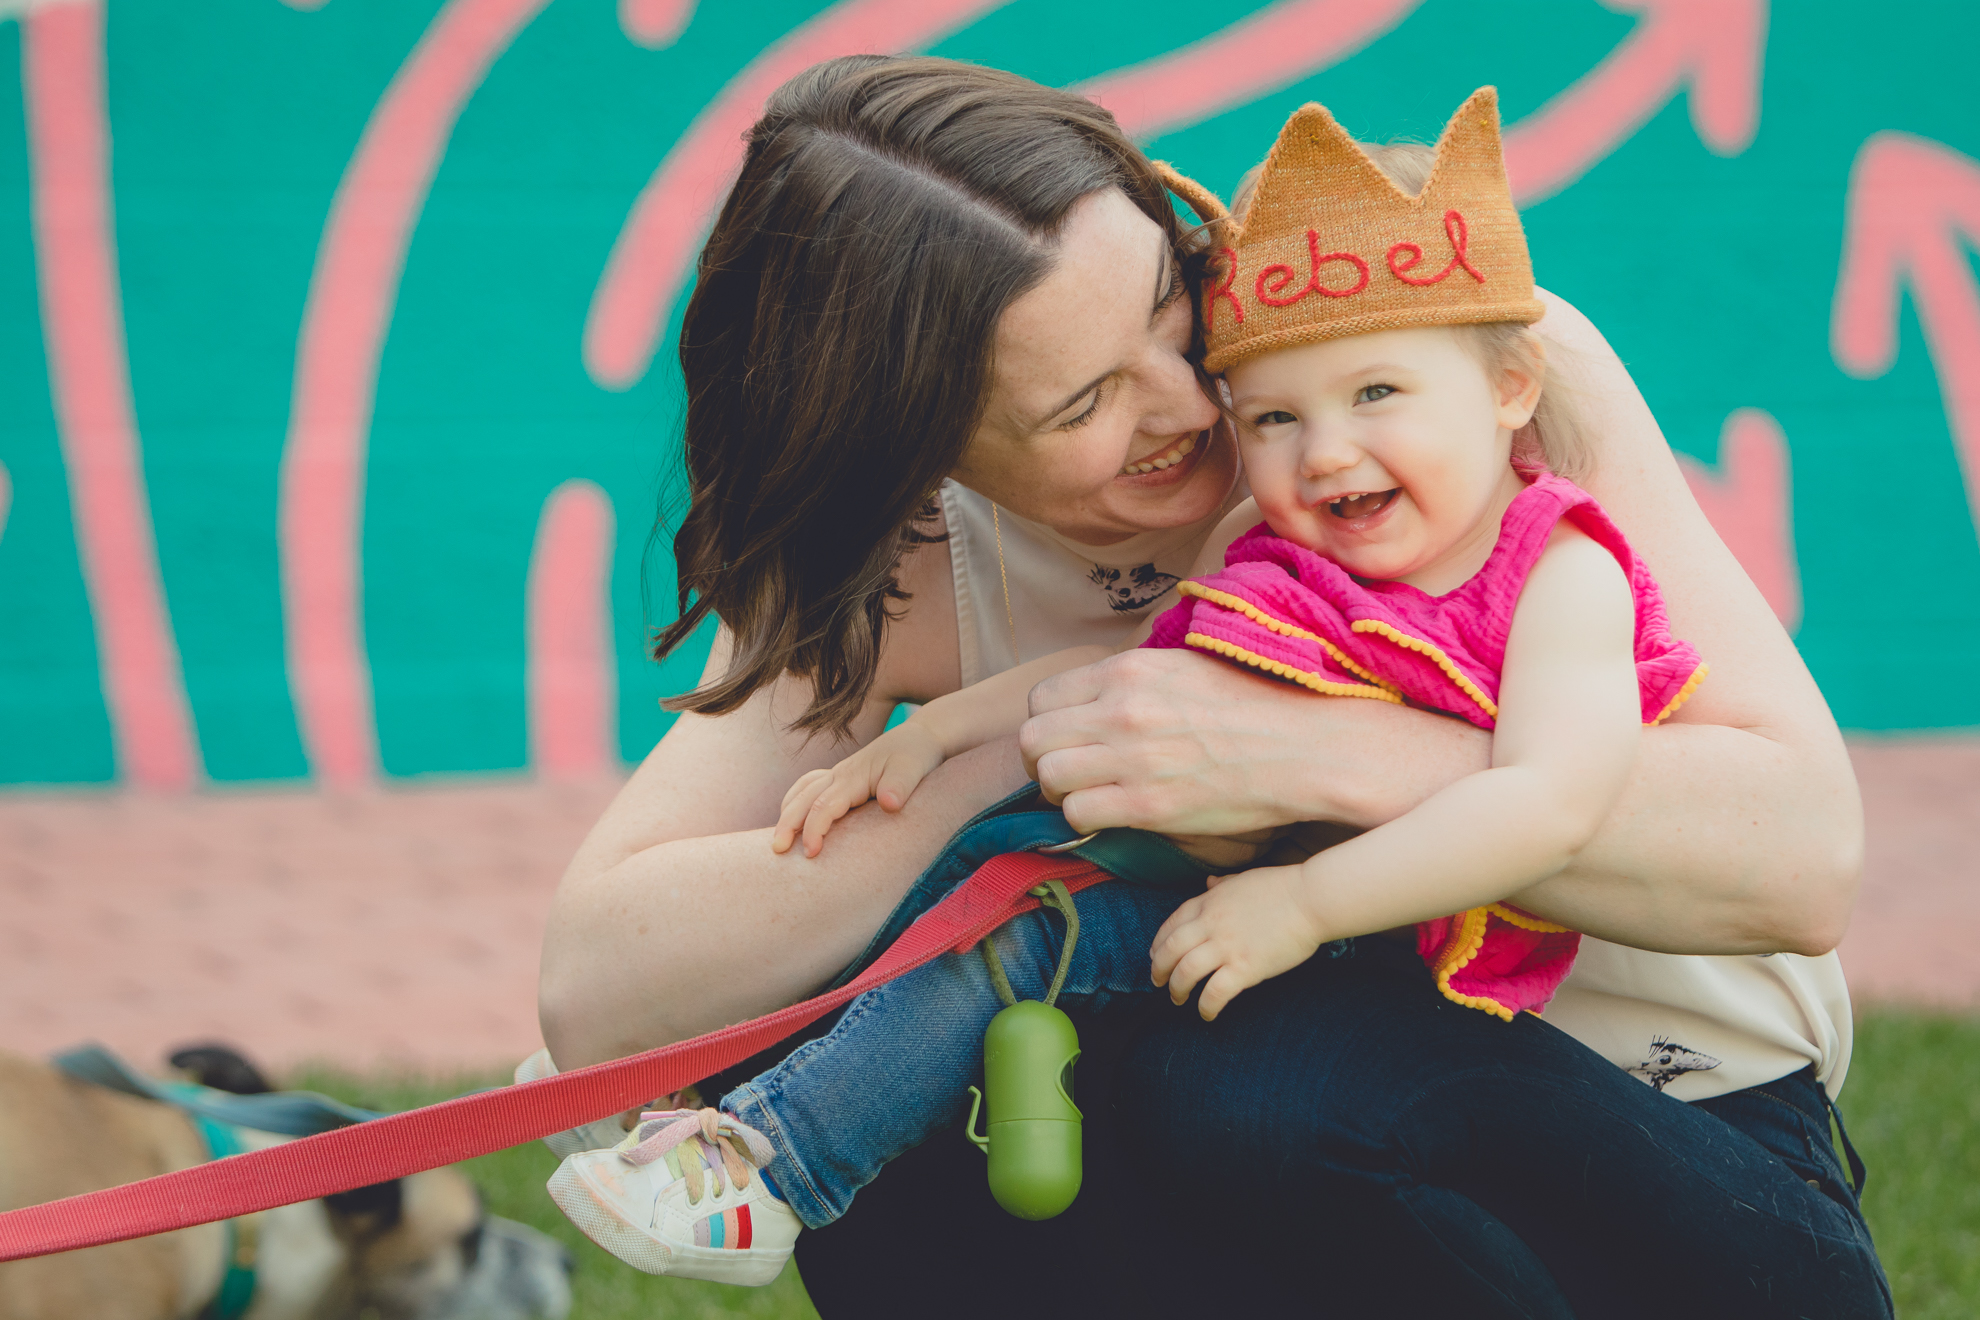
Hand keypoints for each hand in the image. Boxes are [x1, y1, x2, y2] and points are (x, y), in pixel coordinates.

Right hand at [772, 722, 946, 857]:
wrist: (920, 737)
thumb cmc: (917, 755)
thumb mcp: (913, 769)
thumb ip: (900, 785)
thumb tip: (889, 804)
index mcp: (853, 777)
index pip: (824, 805)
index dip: (814, 829)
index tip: (811, 853)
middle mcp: (840, 774)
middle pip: (803, 799)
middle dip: (787, 825)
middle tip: (776, 851)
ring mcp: (838, 775)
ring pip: (801, 791)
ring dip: (787, 813)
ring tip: (777, 840)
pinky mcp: (841, 778)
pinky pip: (808, 787)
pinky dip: (795, 802)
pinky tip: (792, 817)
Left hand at [1019, 648, 1486, 836]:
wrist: (1305, 747)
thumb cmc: (1254, 705)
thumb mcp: (1187, 665)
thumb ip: (1136, 678)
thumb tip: (1103, 692)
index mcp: (1129, 671)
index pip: (1042, 697)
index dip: (1049, 723)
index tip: (1069, 738)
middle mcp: (1121, 710)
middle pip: (1032, 739)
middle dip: (1042, 759)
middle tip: (1071, 771)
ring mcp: (1131, 759)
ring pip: (1047, 777)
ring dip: (1060, 791)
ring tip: (1089, 794)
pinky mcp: (1148, 805)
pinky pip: (1077, 814)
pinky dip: (1086, 818)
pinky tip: (1113, 815)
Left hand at [1149, 864, 1326, 1020]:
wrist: (1311, 899)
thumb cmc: (1283, 887)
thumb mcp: (1244, 879)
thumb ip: (1222, 885)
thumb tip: (1209, 882)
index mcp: (1209, 902)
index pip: (1172, 924)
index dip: (1159, 943)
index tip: (1155, 955)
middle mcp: (1210, 924)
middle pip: (1169, 950)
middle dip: (1158, 969)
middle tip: (1158, 982)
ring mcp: (1226, 946)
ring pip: (1185, 973)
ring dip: (1176, 990)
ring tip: (1177, 1000)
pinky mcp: (1245, 968)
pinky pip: (1214, 992)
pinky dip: (1205, 1006)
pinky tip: (1206, 1014)